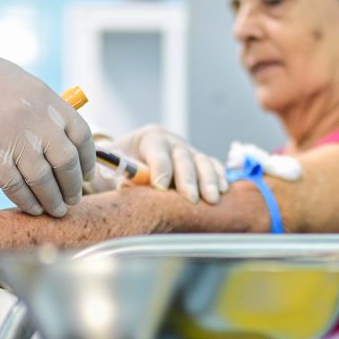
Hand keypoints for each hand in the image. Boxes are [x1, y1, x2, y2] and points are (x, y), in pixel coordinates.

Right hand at [0, 44, 95, 216]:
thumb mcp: (16, 81)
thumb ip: (38, 106)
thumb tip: (55, 133)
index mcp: (44, 97)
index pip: (81, 134)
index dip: (88, 159)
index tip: (87, 174)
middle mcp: (34, 117)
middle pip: (67, 161)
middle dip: (73, 185)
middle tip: (73, 199)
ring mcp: (11, 136)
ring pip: (44, 179)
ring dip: (53, 200)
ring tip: (56, 210)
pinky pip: (16, 187)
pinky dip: (27, 201)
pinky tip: (31, 208)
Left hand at [92, 125, 226, 203]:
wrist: (133, 157)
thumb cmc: (122, 165)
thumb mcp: (114, 167)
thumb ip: (119, 175)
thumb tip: (126, 186)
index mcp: (150, 138)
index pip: (158, 151)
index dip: (160, 169)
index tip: (160, 187)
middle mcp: (173, 142)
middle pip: (183, 158)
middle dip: (188, 179)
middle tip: (190, 198)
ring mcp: (189, 151)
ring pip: (203, 162)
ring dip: (209, 181)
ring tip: (212, 199)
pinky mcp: (201, 161)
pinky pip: (214, 166)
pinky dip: (220, 177)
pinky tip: (223, 192)